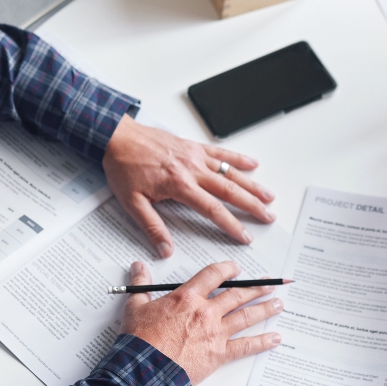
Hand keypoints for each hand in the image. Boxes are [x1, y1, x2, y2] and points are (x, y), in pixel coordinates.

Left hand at [103, 115, 275, 257]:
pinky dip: (238, 158)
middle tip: (269, 216)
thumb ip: (151, 226)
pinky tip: (253, 163)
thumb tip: (165, 249)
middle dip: (252, 205)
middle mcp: (192, 170)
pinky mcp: (193, 146)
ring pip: (230, 172)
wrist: (117, 137)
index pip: (213, 209)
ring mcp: (195, 156)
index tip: (245, 236)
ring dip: (252, 185)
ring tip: (269, 196)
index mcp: (179, 186)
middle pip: (230, 190)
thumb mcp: (132, 202)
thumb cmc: (123, 167)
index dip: (231, 225)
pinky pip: (221, 153)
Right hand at [118, 260, 281, 383]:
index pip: (213, 276)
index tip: (236, 269)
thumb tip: (138, 267)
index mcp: (187, 298)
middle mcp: (206, 312)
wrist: (145, 370)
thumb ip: (141, 284)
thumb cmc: (140, 342)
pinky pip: (247, 346)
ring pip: (246, 316)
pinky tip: (276, 338)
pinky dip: (263, 342)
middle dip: (256, 288)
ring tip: (279, 303)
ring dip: (265, 308)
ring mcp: (216, 333)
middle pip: (237, 295)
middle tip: (270, 284)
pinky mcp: (220, 354)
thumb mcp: (136, 307)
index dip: (227, 269)